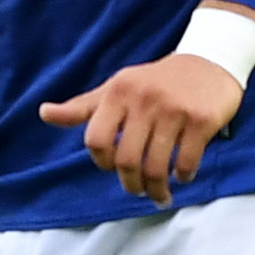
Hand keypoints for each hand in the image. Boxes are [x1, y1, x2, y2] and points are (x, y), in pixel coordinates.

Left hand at [39, 53, 246, 206]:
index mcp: (118, 91)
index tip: (113, 168)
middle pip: (126, 160)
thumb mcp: (117, 88)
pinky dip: (183, 176)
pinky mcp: (202, 120)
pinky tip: (182, 176)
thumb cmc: (156, 81)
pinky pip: (187, 162)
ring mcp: (174, 110)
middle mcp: (144, 99)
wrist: (210, 59)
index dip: (101, 162)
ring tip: (160, 195)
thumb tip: (43, 113)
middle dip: (131, 185)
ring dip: (157, 190)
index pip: (96, 140)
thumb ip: (83, 107)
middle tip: (138, 191)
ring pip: (156, 166)